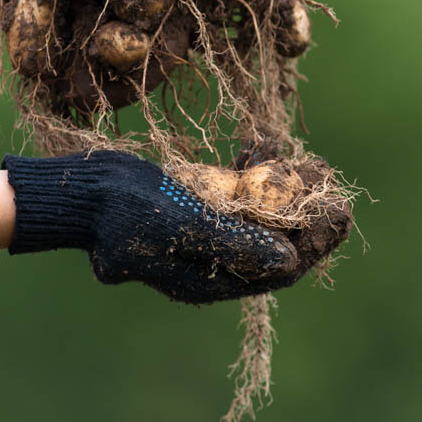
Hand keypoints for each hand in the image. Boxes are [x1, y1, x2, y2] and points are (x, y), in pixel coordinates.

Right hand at [4, 150, 349, 304]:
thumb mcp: (179, 227)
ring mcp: (202, 229)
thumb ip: (234, 245)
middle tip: (328, 177)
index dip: (315, 241)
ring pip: (257, 213)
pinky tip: (262, 143)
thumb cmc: (123, 211)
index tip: (341, 210)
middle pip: (274, 239)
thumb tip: (291, 263)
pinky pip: (233, 191)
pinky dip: (251, 170)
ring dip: (283, 187)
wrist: (81, 190)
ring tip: (306, 160)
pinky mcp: (192, 203)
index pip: (279, 268)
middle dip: (304, 210)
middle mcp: (212, 258)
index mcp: (210, 278)